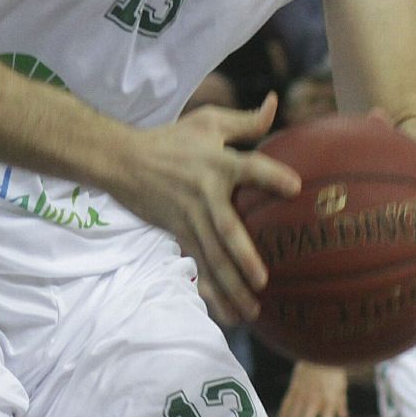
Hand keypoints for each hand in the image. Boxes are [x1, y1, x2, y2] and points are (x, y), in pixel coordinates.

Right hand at [120, 94, 300, 323]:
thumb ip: (245, 120)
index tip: (294, 187)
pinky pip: (198, 264)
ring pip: (211, 257)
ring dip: (230, 286)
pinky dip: (211, 290)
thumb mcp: (207, 122)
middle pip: (225, 229)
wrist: (121, 159)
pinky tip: (227, 313)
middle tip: (263, 280)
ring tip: (252, 311)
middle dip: (242, 257)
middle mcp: (204, 193)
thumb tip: (275, 103)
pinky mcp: (176, 232)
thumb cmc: (171, 139)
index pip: (248, 168)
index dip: (270, 176)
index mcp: (217, 163)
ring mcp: (188, 217)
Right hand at [277, 361, 348, 416]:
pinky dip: (286, 412)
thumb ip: (341, 402)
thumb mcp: (342, 386)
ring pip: (295, 416)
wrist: (321, 348)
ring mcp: (302, 394)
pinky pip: (288, 402)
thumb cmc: (335, 366)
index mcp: (329, 402)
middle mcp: (314, 401)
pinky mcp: (294, 386)